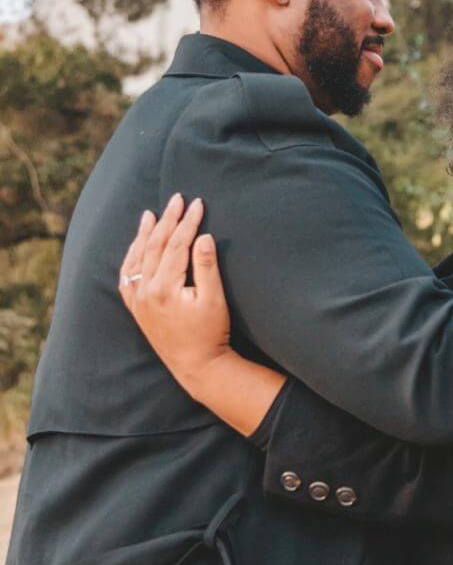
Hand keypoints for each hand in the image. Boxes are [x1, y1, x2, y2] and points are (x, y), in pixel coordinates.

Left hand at [119, 193, 231, 398]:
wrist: (196, 366)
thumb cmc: (210, 333)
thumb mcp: (214, 299)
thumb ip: (206, 266)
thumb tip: (202, 236)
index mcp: (163, 287)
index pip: (176, 244)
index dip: (187, 222)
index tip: (198, 203)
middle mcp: (145, 291)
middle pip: (155, 246)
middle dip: (168, 220)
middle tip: (178, 199)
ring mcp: (138, 300)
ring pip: (138, 258)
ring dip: (145, 234)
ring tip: (151, 214)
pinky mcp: (137, 308)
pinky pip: (127, 277)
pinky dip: (131, 257)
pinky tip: (136, 246)